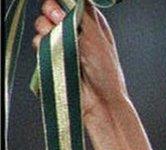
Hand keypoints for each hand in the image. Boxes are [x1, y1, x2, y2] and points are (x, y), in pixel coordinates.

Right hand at [32, 0, 128, 123]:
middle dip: (52, 11)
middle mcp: (75, 29)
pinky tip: (55, 55)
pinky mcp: (50, 55)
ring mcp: (61, 42)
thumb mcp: (97, 36)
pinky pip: (37, 41)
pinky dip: (43, 45)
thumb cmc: (105, 71)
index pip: (71, 0)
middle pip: (51, 7)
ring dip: (48, 30)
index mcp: (91, 21)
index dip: (64, 1)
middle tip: (60, 21)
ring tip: (62, 44)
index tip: (65, 9)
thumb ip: (84, 12)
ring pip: (41, 23)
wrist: (97, 100)